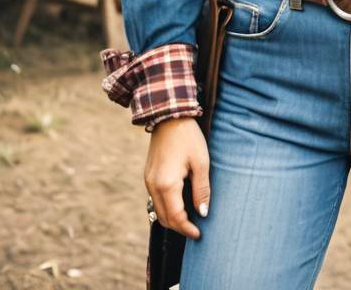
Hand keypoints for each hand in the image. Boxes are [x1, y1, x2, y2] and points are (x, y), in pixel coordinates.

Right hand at [145, 117, 209, 239]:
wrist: (169, 115)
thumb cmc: (188, 137)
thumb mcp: (201, 162)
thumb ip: (201, 189)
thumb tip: (203, 213)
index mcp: (167, 184)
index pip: (176, 217)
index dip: (188, 229)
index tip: (199, 234)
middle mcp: (153, 185)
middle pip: (164, 218)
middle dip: (180, 227)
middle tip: (196, 229)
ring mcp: (148, 180)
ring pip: (158, 210)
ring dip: (172, 218)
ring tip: (190, 218)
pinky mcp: (148, 175)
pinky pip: (156, 199)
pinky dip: (167, 207)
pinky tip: (180, 203)